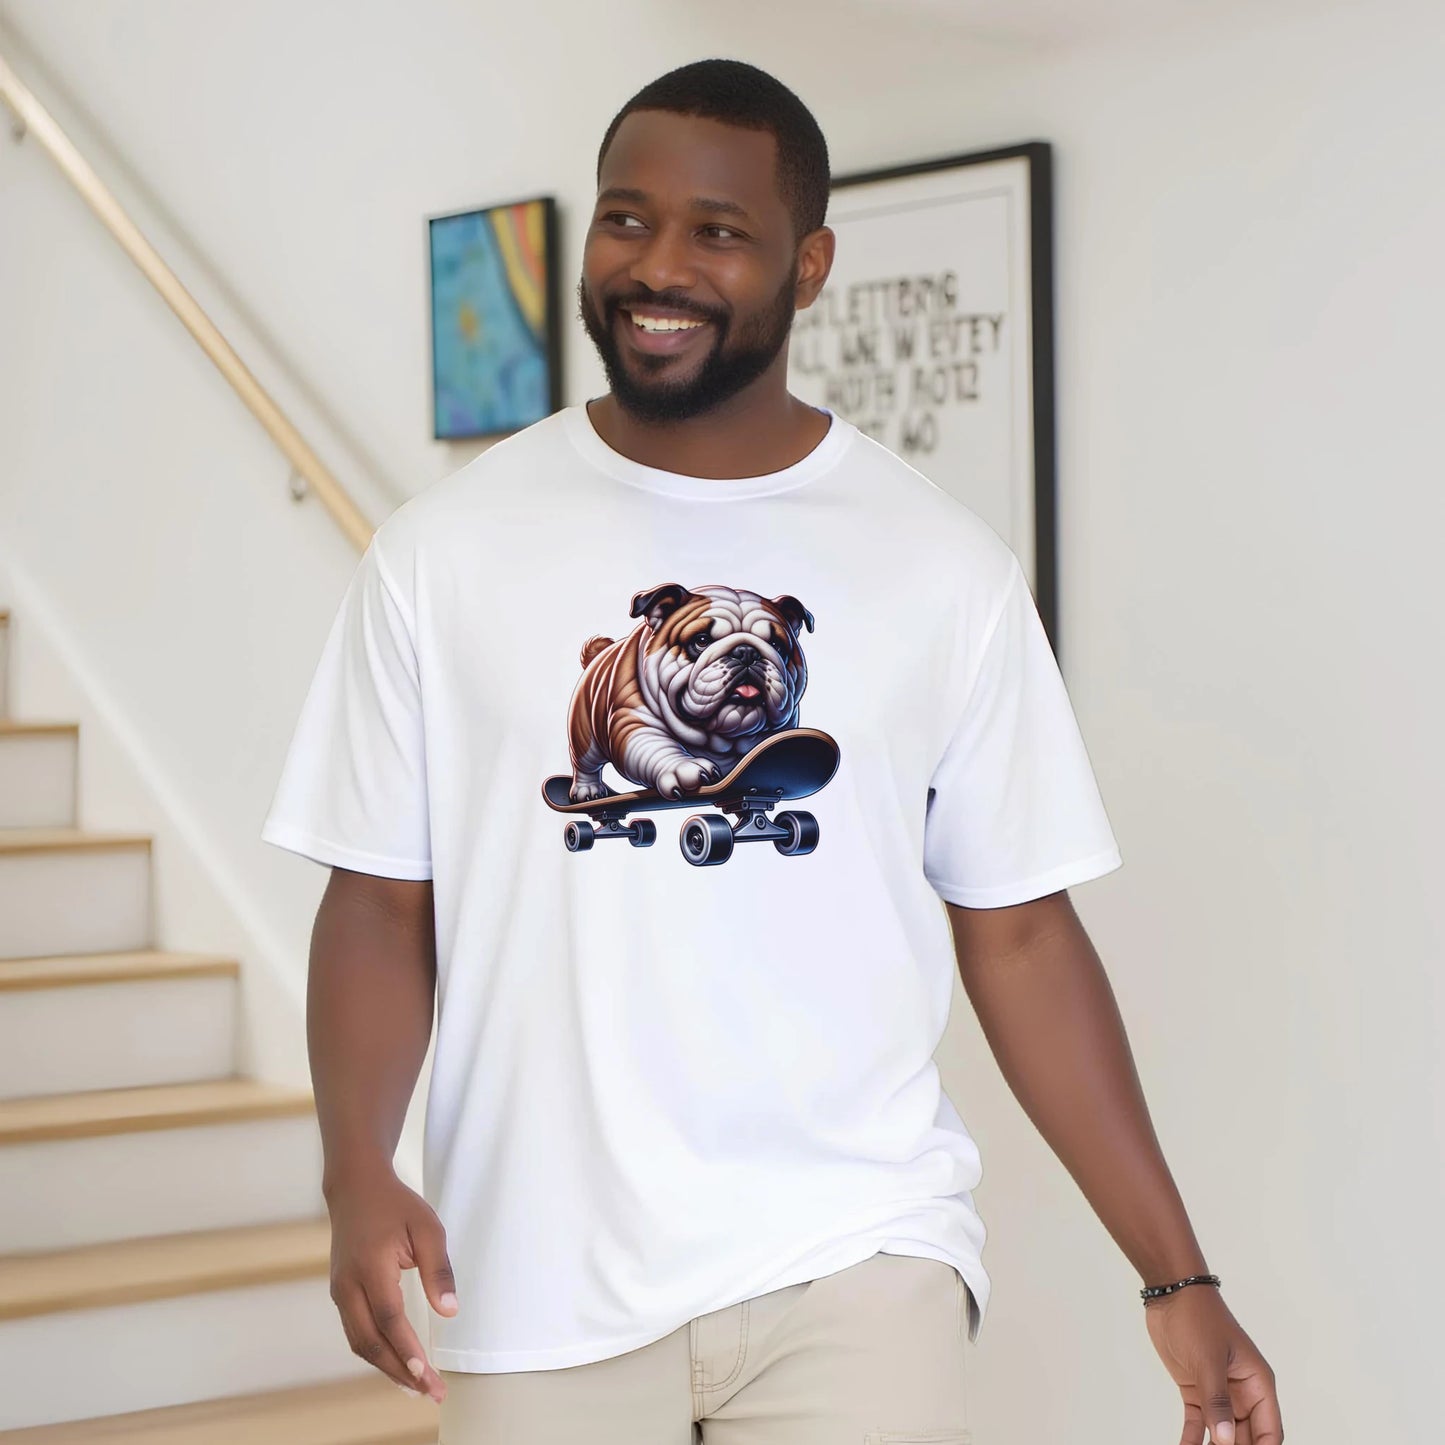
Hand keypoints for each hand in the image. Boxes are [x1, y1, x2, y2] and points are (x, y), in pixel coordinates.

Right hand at [325, 1162, 458, 1402]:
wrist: (355, 1188)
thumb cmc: (396, 1205)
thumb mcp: (427, 1227)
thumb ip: (438, 1270)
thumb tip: (449, 1312)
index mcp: (370, 1266)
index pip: (389, 1319)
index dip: (407, 1349)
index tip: (426, 1374)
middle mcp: (348, 1285)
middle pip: (371, 1341)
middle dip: (401, 1371)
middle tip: (431, 1392)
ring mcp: (340, 1291)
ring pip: (360, 1343)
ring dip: (388, 1368)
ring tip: (417, 1388)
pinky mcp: (341, 1294)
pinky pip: (357, 1333)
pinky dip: (376, 1354)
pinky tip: (397, 1364)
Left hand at [1144, 1285, 1282, 1444]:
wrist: (1170, 1293)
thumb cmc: (1198, 1316)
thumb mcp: (1208, 1360)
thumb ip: (1216, 1401)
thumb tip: (1225, 1440)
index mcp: (1257, 1384)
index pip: (1269, 1432)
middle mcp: (1242, 1393)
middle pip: (1246, 1438)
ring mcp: (1218, 1393)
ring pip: (1222, 1434)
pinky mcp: (1195, 1391)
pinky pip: (1197, 1424)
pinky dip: (1192, 1440)